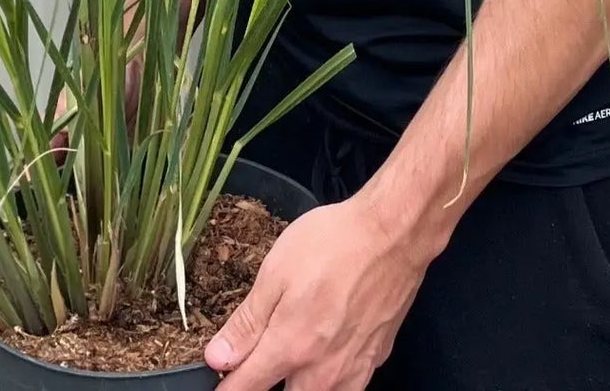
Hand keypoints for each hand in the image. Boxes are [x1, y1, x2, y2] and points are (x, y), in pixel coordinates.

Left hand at [203, 192, 429, 390]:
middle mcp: (321, 373)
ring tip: (297, 352)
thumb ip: (247, 323)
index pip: (245, 389)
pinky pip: (347, 386)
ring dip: (300, 383)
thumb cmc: (333, 244)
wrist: (392, 235)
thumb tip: (217, 358)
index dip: (227, 385)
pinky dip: (332, 379)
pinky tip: (330, 351)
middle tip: (262, 357)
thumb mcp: (276, 272)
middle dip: (267, 383)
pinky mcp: (374, 361)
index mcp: (290, 348)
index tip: (220, 376)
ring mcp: (352, 371)